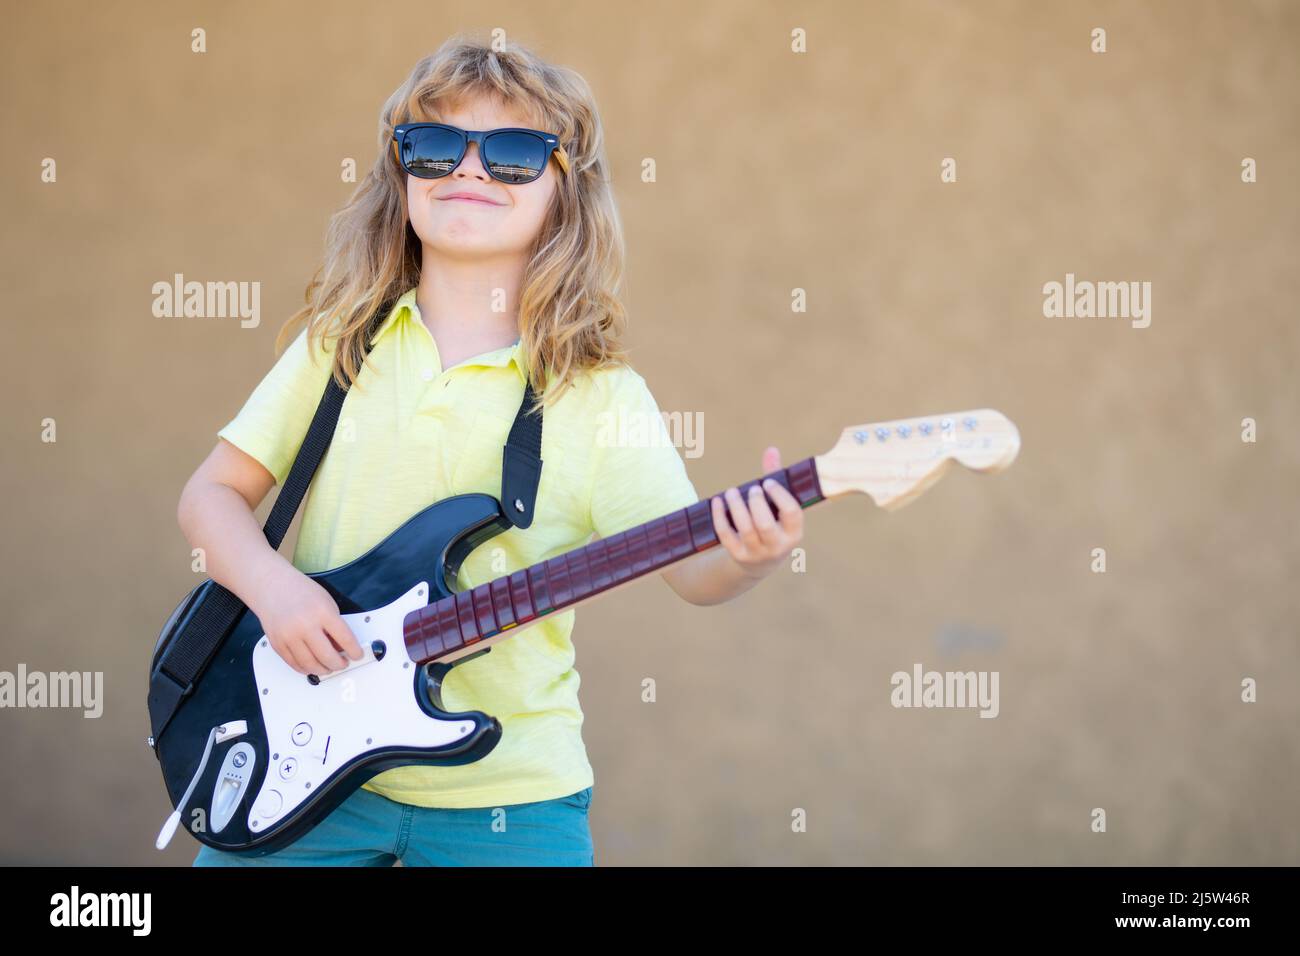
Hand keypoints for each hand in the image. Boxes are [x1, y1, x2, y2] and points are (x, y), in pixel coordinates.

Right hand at [251, 562, 364, 676]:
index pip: (345, 638)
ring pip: (310, 665)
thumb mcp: (327, 603)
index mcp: (322, 612)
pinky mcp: (277, 644)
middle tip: (343, 663)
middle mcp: (304, 625)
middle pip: (327, 656)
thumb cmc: (301, 592)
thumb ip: (335, 625)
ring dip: (323, 670)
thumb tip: (341, 648)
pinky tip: (313, 666)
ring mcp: (289, 636)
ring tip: (329, 667)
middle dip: (339, 664)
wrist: (272, 586)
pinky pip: (294, 664)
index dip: (354, 651)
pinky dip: (306, 669)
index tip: (357, 655)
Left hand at [710, 446, 804, 579]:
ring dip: (736, 507)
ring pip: (745, 530)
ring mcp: (757, 553)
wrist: (760, 564)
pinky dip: (720, 517)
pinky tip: (717, 501)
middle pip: (765, 524)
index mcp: (794, 533)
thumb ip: (776, 478)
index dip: (779, 495)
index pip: (792, 513)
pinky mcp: (738, 556)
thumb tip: (770, 450)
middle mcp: (778, 546)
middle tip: (751, 489)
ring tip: (731, 492)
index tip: (767, 483)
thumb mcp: (779, 508)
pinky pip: (726, 536)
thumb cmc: (773, 525)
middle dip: (756, 503)